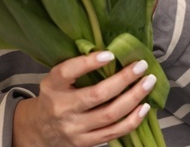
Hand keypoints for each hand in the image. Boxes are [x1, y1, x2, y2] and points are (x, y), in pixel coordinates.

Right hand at [12, 51, 154, 146]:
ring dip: (134, 98)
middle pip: (96, 95)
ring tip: (148, 83)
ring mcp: (75, 128)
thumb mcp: (56, 79)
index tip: (109, 54)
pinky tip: (144, 107)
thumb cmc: (55, 97)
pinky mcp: (86, 142)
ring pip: (110, 114)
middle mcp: (62, 108)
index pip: (67, 72)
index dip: (88, 62)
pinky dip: (132, 120)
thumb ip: (76, 67)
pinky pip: (114, 132)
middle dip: (123, 79)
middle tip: (141, 66)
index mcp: (52, 87)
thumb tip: (110, 52)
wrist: (41, 130)